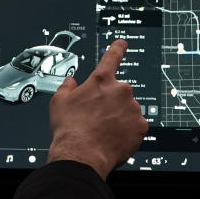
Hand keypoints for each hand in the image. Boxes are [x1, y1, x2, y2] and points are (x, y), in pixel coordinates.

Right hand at [47, 39, 147, 179]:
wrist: (81, 155)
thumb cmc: (69, 129)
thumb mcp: (59, 102)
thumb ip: (67, 87)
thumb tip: (71, 83)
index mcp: (101, 81)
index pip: (111, 57)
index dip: (117, 49)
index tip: (122, 43)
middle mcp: (121, 90)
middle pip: (120, 92)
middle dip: (112, 102)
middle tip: (99, 118)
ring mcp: (133, 108)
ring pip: (129, 110)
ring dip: (120, 117)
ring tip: (104, 131)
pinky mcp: (141, 126)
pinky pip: (136, 126)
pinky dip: (128, 131)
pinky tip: (114, 138)